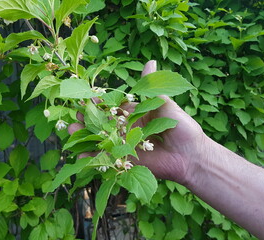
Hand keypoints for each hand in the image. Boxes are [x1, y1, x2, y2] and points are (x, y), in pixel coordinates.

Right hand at [68, 60, 205, 184]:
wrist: (191, 156)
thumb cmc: (181, 128)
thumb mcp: (166, 104)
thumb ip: (152, 87)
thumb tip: (151, 62)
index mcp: (135, 114)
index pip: (113, 106)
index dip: (100, 102)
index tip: (87, 97)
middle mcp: (127, 129)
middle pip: (104, 123)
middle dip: (89, 118)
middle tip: (76, 114)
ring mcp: (125, 145)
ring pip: (102, 139)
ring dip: (86, 136)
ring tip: (72, 130)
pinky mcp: (126, 161)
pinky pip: (107, 159)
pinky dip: (93, 158)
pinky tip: (80, 154)